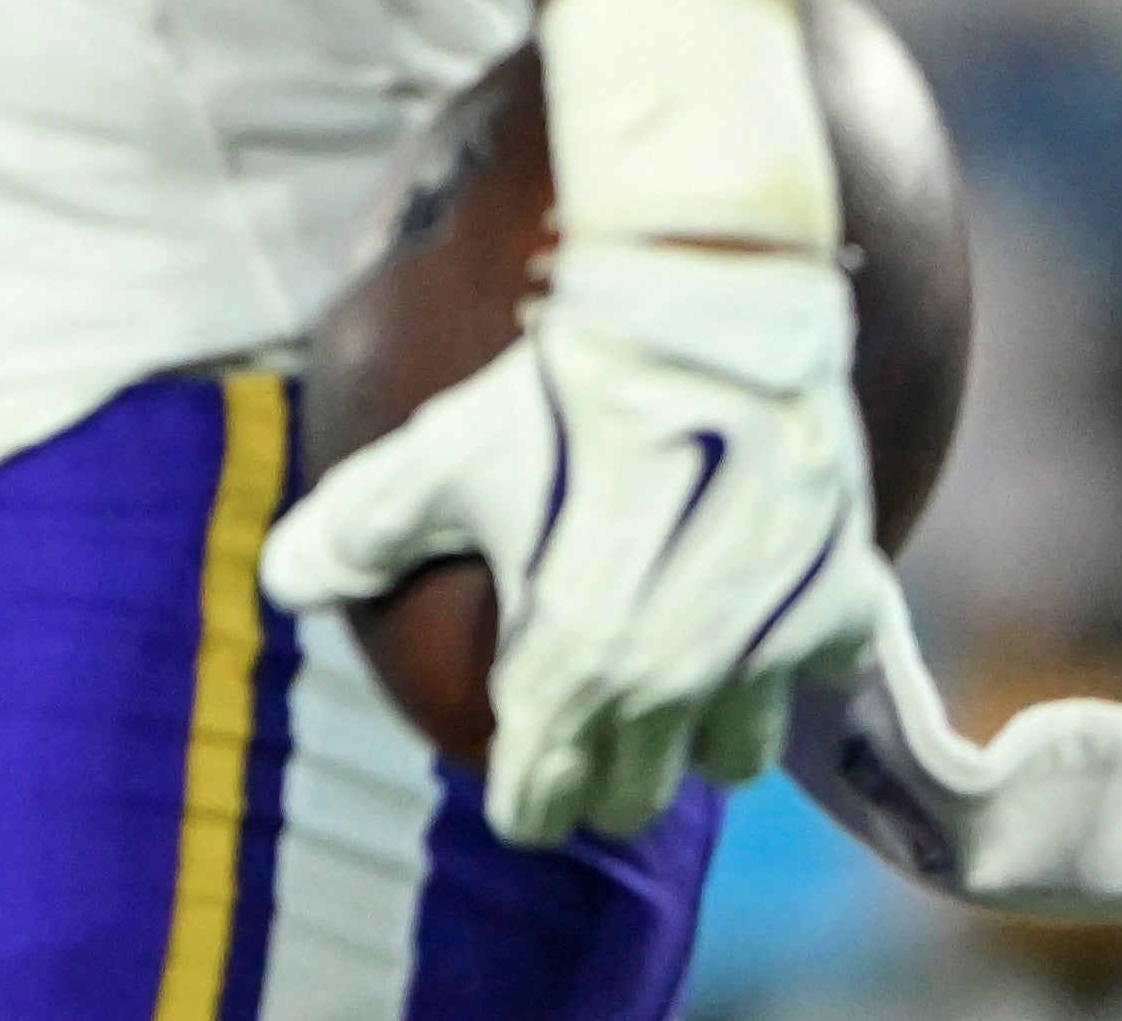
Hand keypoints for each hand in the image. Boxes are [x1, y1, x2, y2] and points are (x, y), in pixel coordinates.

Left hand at [263, 235, 880, 850]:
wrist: (697, 315)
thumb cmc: (554, 393)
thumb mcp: (437, 458)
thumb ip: (359, 532)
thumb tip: (283, 582)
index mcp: (566, 676)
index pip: (538, 807)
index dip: (520, 797)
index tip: (514, 770)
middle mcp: (670, 690)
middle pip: (636, 803)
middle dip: (605, 777)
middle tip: (584, 720)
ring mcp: (764, 656)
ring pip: (733, 759)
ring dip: (701, 731)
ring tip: (671, 673)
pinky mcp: (838, 605)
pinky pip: (815, 672)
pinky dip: (789, 652)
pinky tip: (753, 603)